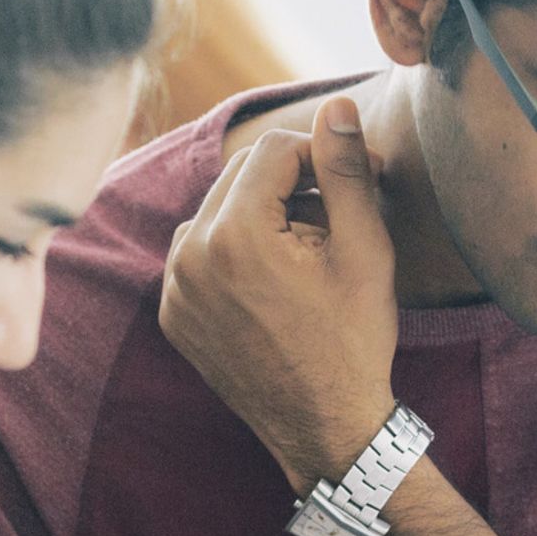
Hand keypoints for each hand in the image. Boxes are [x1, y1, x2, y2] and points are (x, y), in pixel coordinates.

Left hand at [161, 96, 398, 489]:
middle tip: (337, 217)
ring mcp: (174, 288)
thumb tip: (337, 106)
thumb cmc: (353, 340)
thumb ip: (345, 171)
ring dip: (262, 215)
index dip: (323, 157)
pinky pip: (199, 253)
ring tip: (308, 253)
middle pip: (241, 176)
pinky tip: (275, 282)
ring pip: (218, 211)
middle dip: (292, 183)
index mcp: (235, 234)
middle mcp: (189, 255)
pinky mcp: (172, 314)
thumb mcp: (363, 249)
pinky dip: (234, 251)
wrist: (325, 428)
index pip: (274, 150)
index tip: (359, 182)